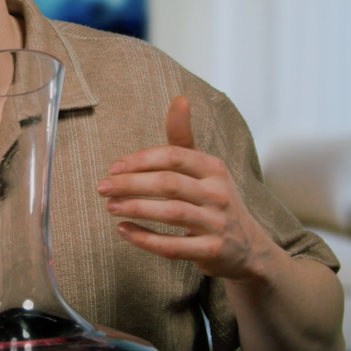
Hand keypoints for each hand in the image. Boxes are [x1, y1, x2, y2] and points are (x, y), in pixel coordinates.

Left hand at [96, 96, 274, 280]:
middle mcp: (218, 193)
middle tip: (102, 188)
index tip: (114, 167)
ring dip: (136, 208)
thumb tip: (179, 99)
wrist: (248, 248)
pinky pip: (174, 246)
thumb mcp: (204, 167)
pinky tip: (124, 230)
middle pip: (169, 184)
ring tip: (110, 206)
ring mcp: (217, 223)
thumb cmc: (214, 200)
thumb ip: (184, 138)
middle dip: (131, 184)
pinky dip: (146, 239)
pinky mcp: (211, 251)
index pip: (174, 156)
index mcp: (213, 168)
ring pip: (172, 214)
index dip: (141, 160)